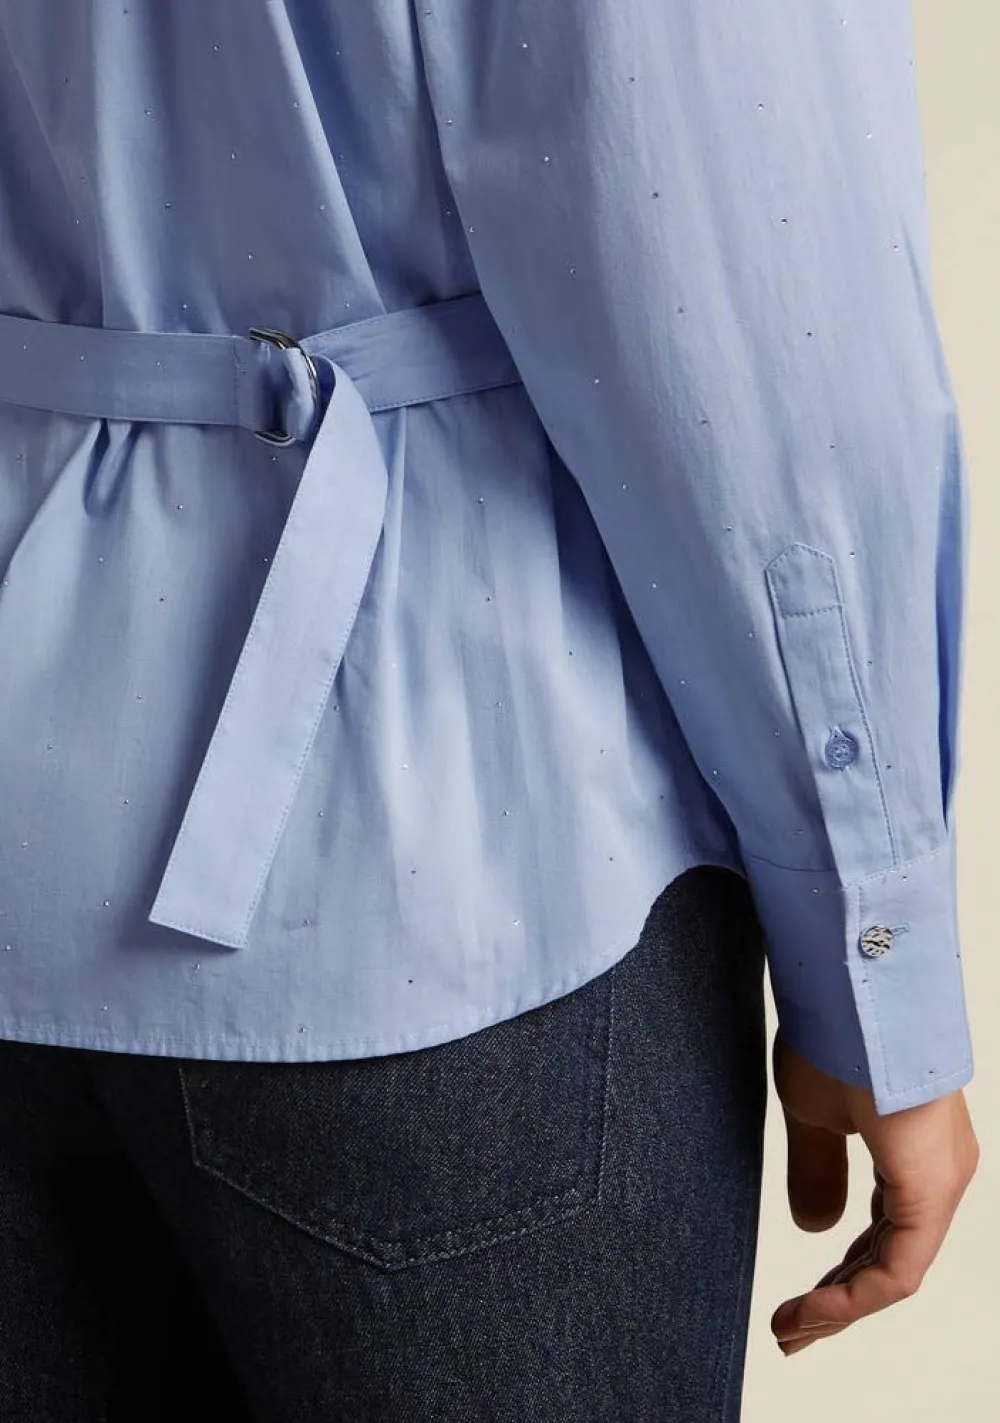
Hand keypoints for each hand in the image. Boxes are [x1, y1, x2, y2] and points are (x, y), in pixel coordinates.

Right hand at [770, 1029, 978, 1355]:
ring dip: (842, 1305)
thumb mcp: (813, 1113)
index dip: (839, 1277)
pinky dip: (855, 1295)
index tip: (793, 1307)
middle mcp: (940, 1171)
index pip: (882, 1235)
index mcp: (914, 1152)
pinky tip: (815, 1310)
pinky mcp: (931, 1186)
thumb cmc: (833, 1032)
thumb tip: (815, 1229)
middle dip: (838, 1301)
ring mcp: (940, 1180)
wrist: (852, 984)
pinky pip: (899, 1264)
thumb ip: (817, 1170)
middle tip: (792, 1332)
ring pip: (897, 1268)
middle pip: (890, 1259)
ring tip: (793, 1331)